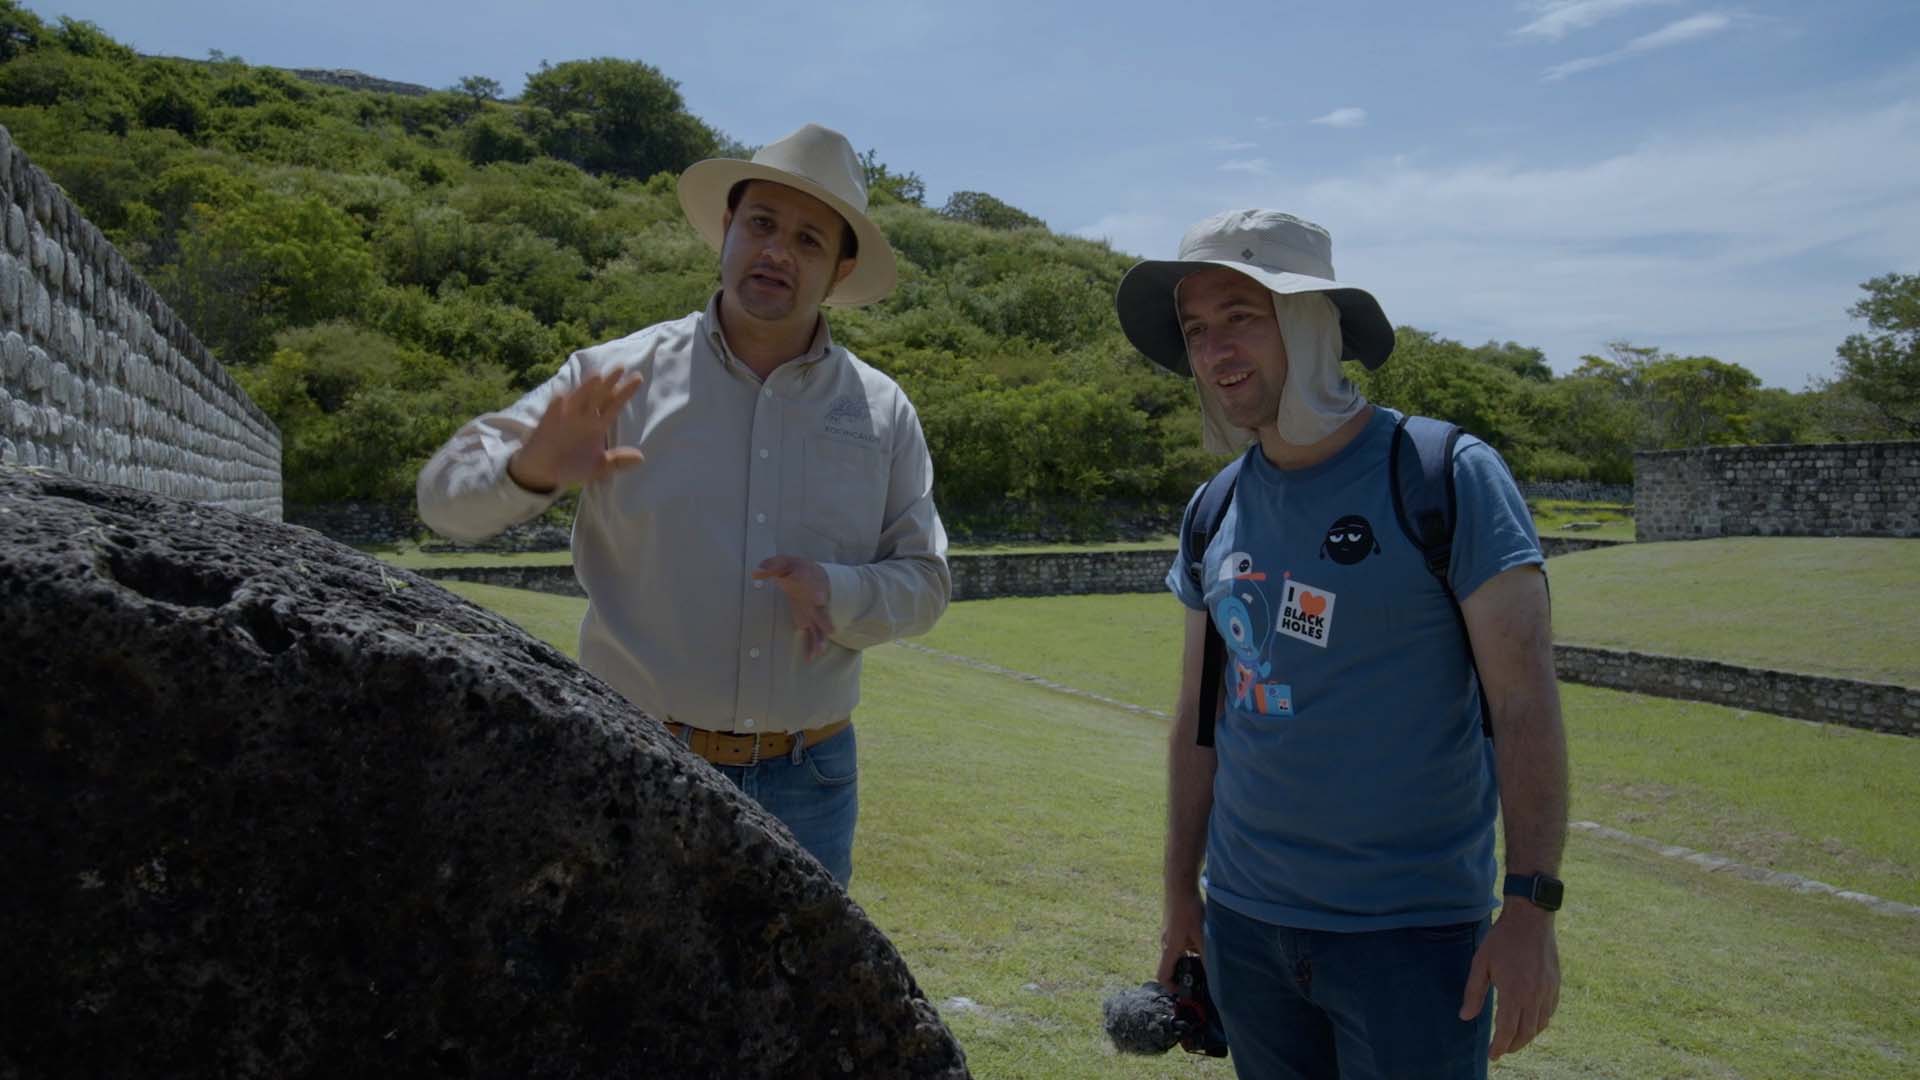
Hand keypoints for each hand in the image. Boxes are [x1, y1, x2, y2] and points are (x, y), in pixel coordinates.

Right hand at [508, 369, 646, 492]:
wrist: (544, 472)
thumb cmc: (572, 466)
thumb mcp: (599, 467)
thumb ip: (618, 461)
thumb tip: (641, 458)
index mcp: (597, 425)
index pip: (613, 405)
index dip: (624, 392)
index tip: (638, 378)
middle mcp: (583, 417)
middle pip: (598, 396)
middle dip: (609, 383)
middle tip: (621, 367)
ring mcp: (565, 418)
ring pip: (578, 399)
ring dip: (586, 388)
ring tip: (597, 376)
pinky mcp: (547, 424)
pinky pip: (552, 413)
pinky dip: (556, 405)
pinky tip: (561, 396)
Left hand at [752, 555, 834, 659]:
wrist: (810, 575)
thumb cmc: (795, 568)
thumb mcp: (782, 563)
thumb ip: (770, 567)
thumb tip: (755, 572)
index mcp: (810, 583)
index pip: (816, 590)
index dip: (817, 593)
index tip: (820, 599)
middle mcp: (815, 600)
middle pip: (822, 611)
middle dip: (825, 620)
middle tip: (830, 629)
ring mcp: (814, 612)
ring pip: (820, 627)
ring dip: (820, 639)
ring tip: (820, 651)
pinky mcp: (810, 621)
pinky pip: (813, 635)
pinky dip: (812, 646)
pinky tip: (810, 658)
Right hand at [1156, 886, 1205, 987]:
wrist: (1179, 885)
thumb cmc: (1188, 909)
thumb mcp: (1201, 935)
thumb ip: (1207, 955)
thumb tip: (1215, 974)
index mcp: (1169, 949)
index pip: (1162, 975)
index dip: (1171, 987)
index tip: (1184, 991)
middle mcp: (1166, 943)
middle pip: (1172, 965)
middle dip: (1185, 973)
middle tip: (1202, 976)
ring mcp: (1169, 933)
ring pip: (1178, 953)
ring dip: (1190, 957)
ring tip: (1207, 955)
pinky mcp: (1173, 925)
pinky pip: (1181, 942)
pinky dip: (1191, 945)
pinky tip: (1205, 937)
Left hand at [1460, 901, 1559, 1060]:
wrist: (1531, 918)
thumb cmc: (1501, 939)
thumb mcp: (1480, 963)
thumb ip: (1473, 993)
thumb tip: (1465, 1016)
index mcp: (1514, 992)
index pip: (1507, 1030)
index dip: (1499, 1046)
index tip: (1492, 1055)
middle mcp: (1534, 996)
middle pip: (1526, 1033)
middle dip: (1512, 1045)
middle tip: (1501, 1050)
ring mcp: (1548, 991)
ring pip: (1540, 1025)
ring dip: (1527, 1036)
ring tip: (1514, 1039)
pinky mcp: (1555, 985)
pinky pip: (1549, 1012)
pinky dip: (1540, 1023)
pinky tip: (1530, 1022)